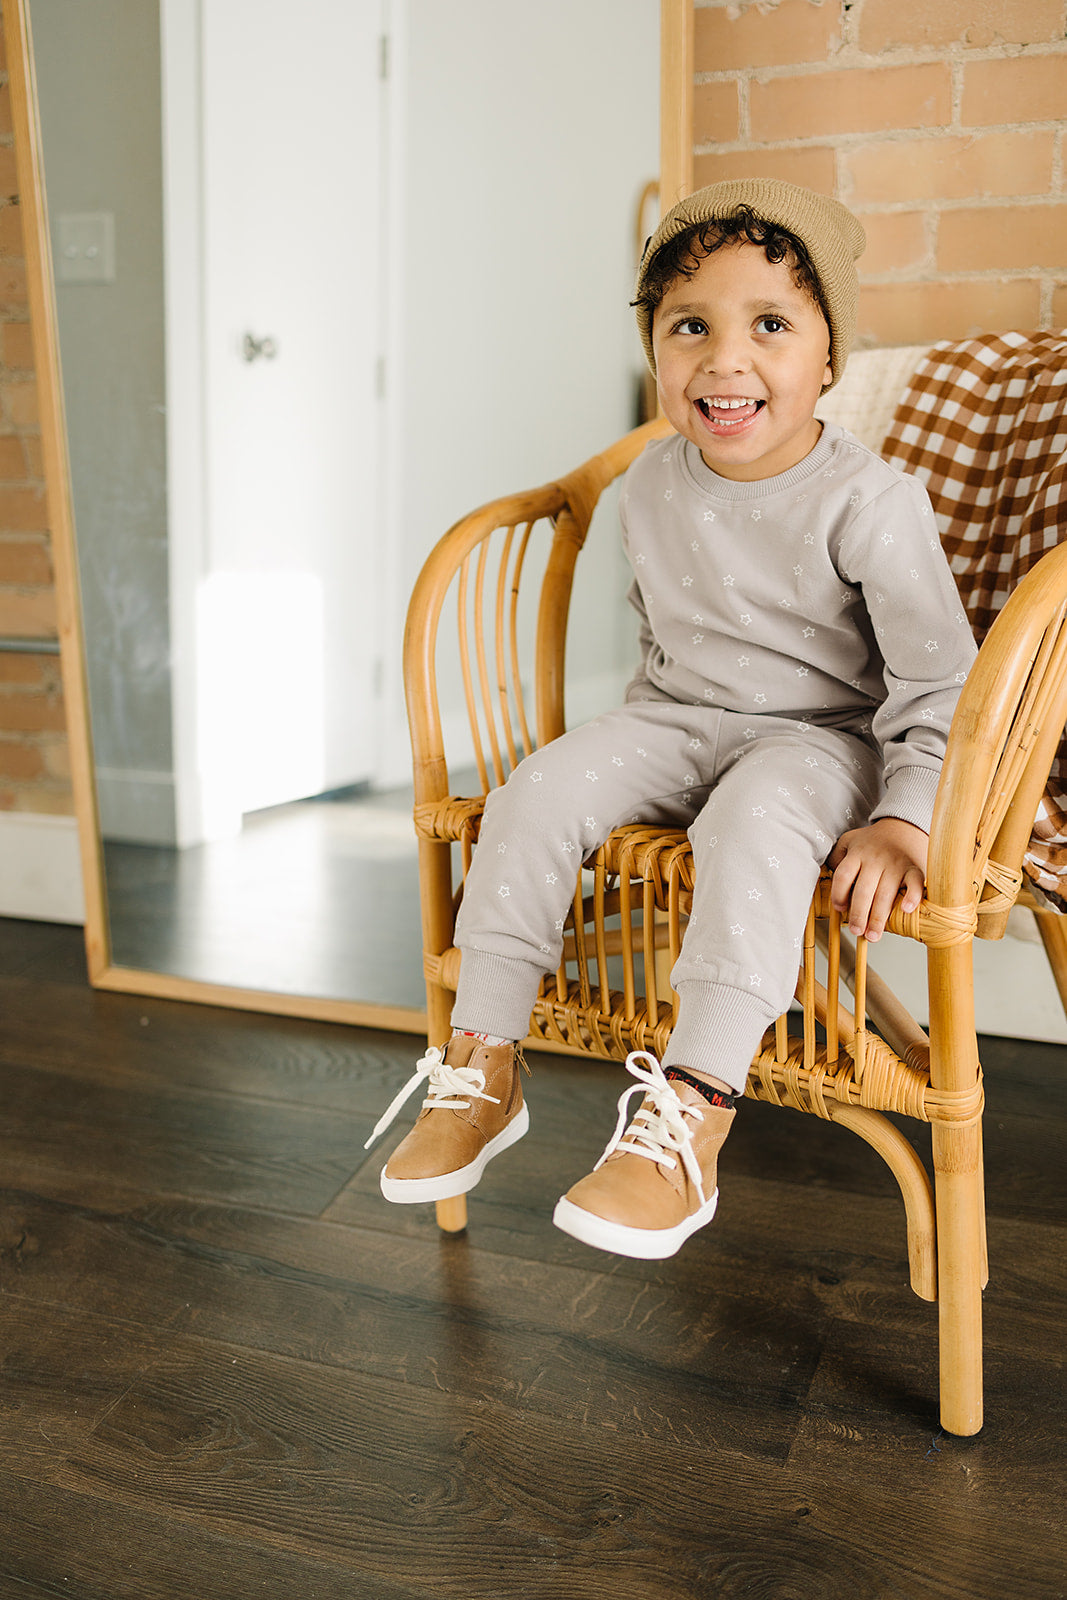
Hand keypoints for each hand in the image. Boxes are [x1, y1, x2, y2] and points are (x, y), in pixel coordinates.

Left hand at [827, 817, 927, 941]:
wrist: (901, 828)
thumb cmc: (870, 842)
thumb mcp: (848, 842)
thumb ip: (837, 858)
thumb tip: (828, 881)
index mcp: (856, 854)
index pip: (843, 876)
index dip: (839, 894)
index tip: (840, 909)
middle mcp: (875, 859)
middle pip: (864, 890)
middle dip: (859, 914)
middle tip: (856, 932)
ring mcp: (895, 864)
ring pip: (886, 893)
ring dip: (879, 917)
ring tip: (873, 936)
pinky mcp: (913, 868)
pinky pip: (915, 883)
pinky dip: (912, 896)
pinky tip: (907, 910)